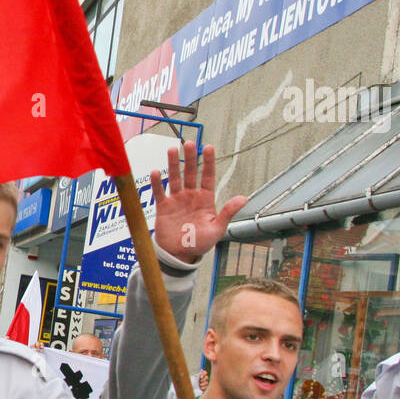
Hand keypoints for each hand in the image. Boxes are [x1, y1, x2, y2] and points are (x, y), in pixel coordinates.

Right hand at [151, 142, 246, 263]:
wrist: (180, 255)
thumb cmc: (199, 243)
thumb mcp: (217, 229)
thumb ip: (227, 212)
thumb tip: (243, 198)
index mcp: (206, 199)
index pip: (208, 176)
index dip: (208, 161)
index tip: (208, 147)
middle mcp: (191, 196)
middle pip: (191, 172)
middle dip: (191, 157)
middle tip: (189, 143)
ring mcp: (177, 200)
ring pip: (175, 178)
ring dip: (174, 164)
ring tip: (173, 150)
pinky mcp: (164, 207)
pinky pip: (160, 192)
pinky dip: (157, 183)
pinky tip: (156, 172)